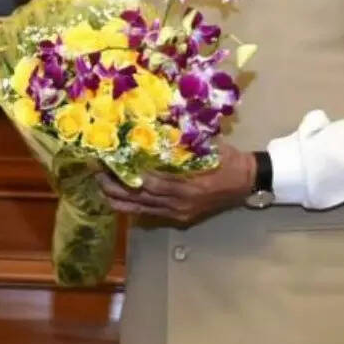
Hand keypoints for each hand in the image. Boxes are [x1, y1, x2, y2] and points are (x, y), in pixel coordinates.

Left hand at [97, 144, 256, 224]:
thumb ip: (184, 141)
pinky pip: (148, 214)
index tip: (109, 161)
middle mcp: (180, 204)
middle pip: (139, 198)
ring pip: (140, 210)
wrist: (248, 182)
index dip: (127, 175)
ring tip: (100, 185)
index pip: (150, 184)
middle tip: (96, 171)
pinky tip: (117, 197)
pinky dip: (131, 206)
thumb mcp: (209, 146)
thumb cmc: (229, 160)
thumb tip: (156, 125)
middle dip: (114, 186)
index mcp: (188, 187)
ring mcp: (179, 213)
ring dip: (118, 199)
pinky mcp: (178, 218)